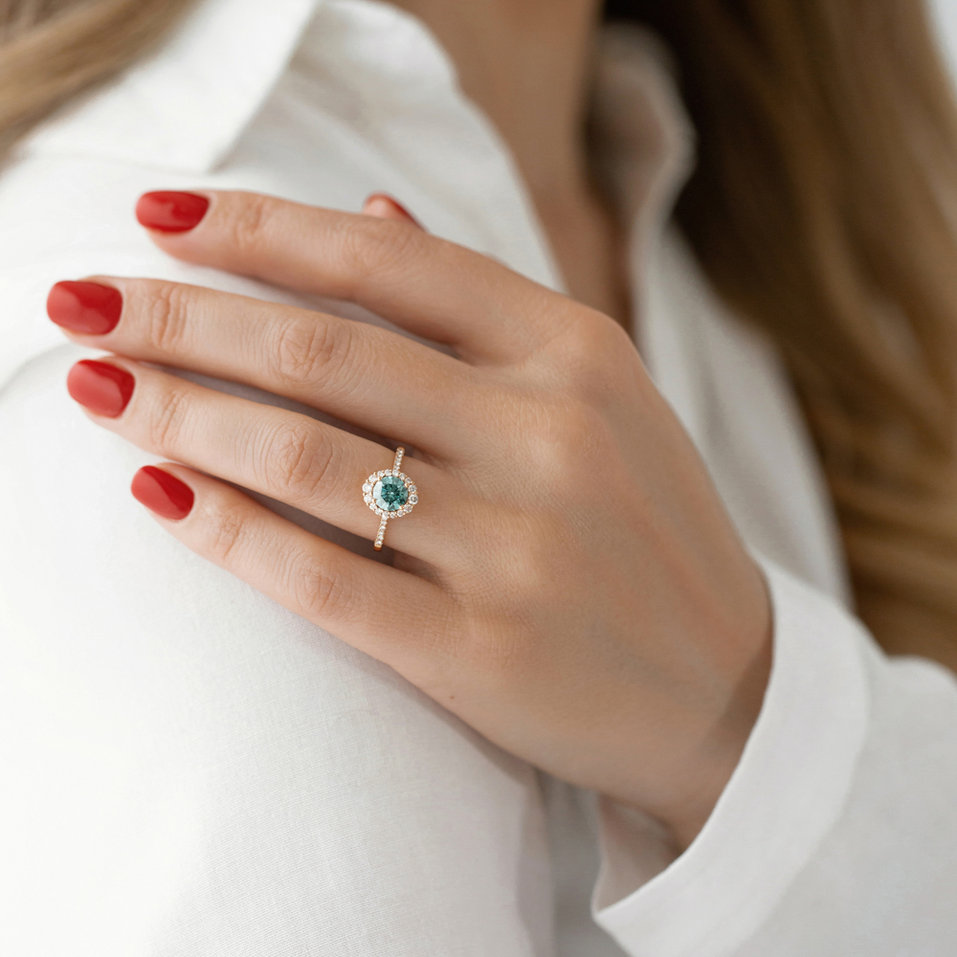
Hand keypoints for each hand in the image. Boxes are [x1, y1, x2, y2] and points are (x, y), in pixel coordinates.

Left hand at [46, 188, 772, 850]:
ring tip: (97, 386)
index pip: (388, 260)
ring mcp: (517, 546)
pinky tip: (155, 489)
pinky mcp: (481, 650)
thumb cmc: (646, 524)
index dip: (260, 230)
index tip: (161, 218)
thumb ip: (483, 304)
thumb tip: (370, 206)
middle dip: (181, 319)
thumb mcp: (598, 389)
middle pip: (322, 352)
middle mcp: (548, 434)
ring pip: (306, 458)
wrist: (726, 683)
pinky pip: (322, 577)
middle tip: (83, 303)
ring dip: (179, 413)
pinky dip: (225, 528)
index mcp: (576, 351)